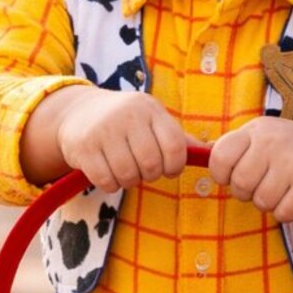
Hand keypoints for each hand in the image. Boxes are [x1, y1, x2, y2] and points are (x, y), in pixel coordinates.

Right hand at [56, 89, 188, 191]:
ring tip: (124, 169)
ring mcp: (104, 130)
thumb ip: (180, 140)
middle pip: (152, 165)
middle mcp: (128, 115)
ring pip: (129, 175)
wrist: (78, 112)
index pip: (176, 147)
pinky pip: (106, 180)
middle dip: (149, 175)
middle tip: (142, 169)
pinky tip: (107, 172)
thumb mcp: (153, 122)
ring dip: (129, 181)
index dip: (175, 166)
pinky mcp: (84, 147)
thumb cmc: (126, 123)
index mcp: (151, 109)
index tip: (168, 169)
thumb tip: (213, 152)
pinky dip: (110, 184)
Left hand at [208, 118, 292, 222]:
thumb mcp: (259, 136)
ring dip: (268, 202)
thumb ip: (230, 147)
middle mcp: (274, 143)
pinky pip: (282, 213)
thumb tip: (193, 153)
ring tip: (281, 188)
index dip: (222, 174)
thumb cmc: (286, 148)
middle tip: (262, 184)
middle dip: (247, 192)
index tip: (233, 175)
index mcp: (256, 130)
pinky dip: (286, 211)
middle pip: (240, 185)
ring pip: (261, 201)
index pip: (219, 158)